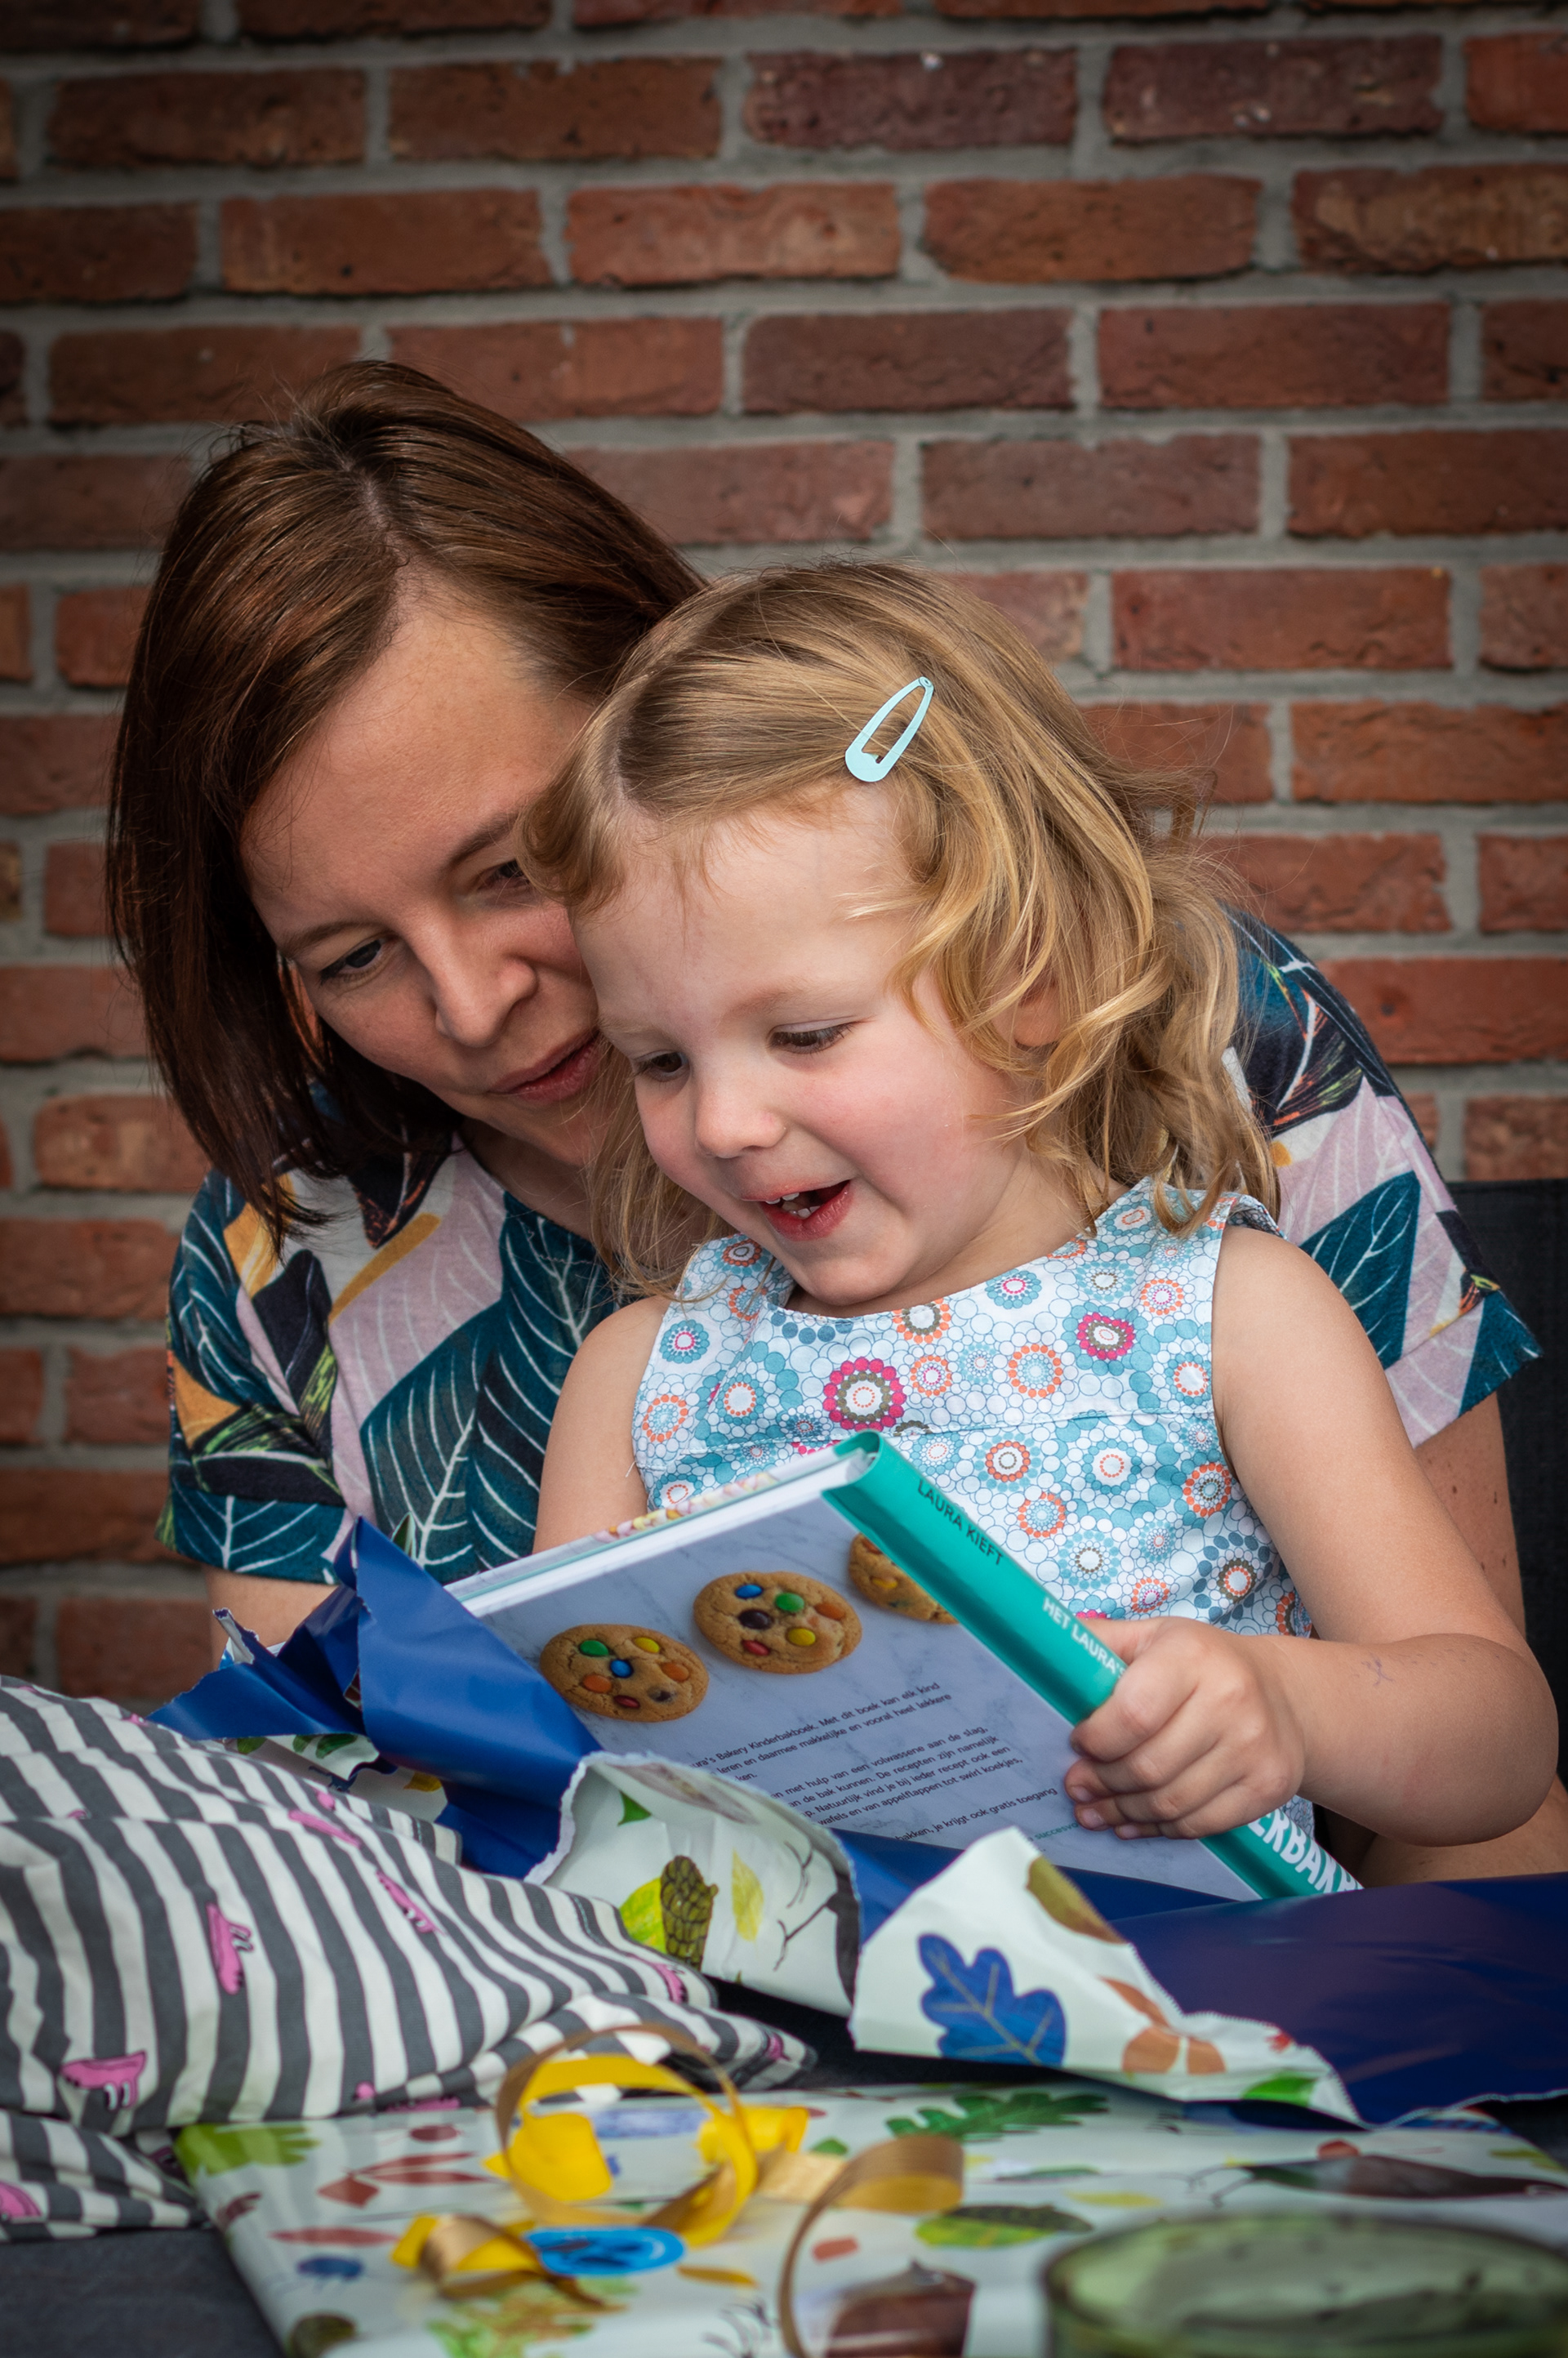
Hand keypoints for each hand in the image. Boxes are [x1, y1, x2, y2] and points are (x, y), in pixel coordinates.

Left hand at [1063, 1618, 1307, 1840]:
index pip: (1133, 1713)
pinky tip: (1134, 1822)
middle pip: (1148, 1766)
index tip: (1077, 1742)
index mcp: (1193, 1657)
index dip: (1096, 1738)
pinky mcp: (1268, 1788)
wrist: (1287, 1697)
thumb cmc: (1204, 1664)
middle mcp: (1231, 1701)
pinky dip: (1159, 1829)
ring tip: (1095, 1810)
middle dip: (1102, 1783)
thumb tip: (1036, 1644)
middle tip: (1076, 1786)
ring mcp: (1255, 1749)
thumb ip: (1100, 1642)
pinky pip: (1200, 1824)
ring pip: (1170, 1802)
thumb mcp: (1155, 1636)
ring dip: (1123, 1812)